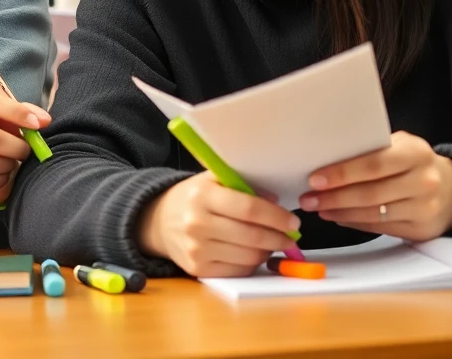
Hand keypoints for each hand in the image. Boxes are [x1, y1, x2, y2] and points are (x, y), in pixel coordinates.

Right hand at [0, 91, 50, 204]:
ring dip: (9, 164)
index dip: (17, 112)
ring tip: (11, 160)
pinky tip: (1, 173)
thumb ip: (25, 112)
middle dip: (17, 147)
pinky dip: (1, 180)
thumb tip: (44, 121)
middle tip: (25, 150)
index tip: (36, 125)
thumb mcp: (4, 113)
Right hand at [139, 171, 300, 277]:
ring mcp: (196, 249)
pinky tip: (254, 253)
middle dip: (278, 237)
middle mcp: (196, 223)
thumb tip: (276, 203)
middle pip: (251, 235)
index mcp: (202, 196)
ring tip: (273, 243)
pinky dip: (252, 263)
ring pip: (248, 256)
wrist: (158, 221)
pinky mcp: (197, 269)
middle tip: (291, 236)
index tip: (293, 221)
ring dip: (268, 251)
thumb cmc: (193, 198)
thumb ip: (243, 186)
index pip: (249, 209)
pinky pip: (238, 270)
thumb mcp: (213, 181)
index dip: (276, 217)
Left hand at [300, 131, 451, 240]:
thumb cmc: (414, 163)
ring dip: (340, 213)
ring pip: (373, 214)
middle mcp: (424, 182)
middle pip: (370, 194)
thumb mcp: (400, 146)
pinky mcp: (421, 230)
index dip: (342, 173)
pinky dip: (354, 223)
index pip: (372, 165)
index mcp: (415, 154)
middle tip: (308, 199)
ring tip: (318, 208)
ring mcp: (425, 209)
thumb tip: (326, 161)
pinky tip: (338, 217)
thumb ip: (371, 150)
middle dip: (333, 198)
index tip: (315, 179)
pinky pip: (380, 228)